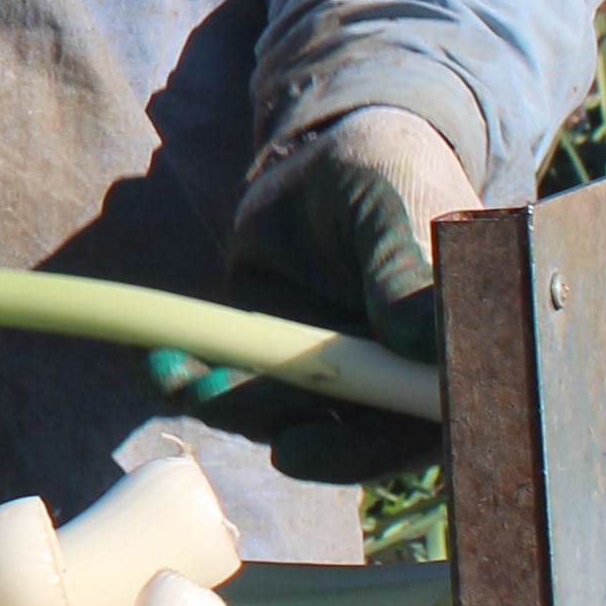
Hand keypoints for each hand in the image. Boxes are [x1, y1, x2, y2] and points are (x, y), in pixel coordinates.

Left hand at [189, 108, 478, 488]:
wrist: (328, 156)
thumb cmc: (389, 172)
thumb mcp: (398, 207)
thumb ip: (406, 271)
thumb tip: (423, 340)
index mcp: (449, 356)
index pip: (422, 427)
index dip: (366, 450)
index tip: (301, 447)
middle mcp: (397, 383)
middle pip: (348, 439)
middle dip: (292, 438)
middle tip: (238, 416)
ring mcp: (336, 380)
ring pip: (286, 418)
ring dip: (229, 405)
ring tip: (175, 370)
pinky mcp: (279, 365)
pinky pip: (240, 387)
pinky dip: (195, 379)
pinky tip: (155, 359)